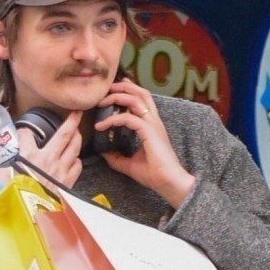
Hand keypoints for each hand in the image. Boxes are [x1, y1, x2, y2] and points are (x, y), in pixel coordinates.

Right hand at [16, 109, 82, 188]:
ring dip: (77, 137)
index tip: (23, 134)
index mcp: (30, 156)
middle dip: (71, 121)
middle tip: (77, 112)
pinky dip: (77, 160)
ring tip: (77, 131)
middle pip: (63, 134)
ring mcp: (61, 169)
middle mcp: (48, 159)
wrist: (32, 212)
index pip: (27, 135)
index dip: (24, 132)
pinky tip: (74, 159)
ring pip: (74, 147)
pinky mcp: (68, 181)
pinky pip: (77, 166)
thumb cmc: (16, 194)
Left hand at [94, 79, 194, 208]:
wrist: (168, 183)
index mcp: (151, 126)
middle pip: (140, 93)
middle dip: (122, 87)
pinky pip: (128, 118)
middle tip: (106, 90)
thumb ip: (117, 157)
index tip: (111, 93)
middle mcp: (153, 121)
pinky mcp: (149, 132)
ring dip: (117, 96)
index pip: (141, 100)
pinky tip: (102, 125)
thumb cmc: (155, 174)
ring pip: (136, 99)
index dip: (127, 93)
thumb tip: (103, 152)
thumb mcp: (129, 164)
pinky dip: (113, 119)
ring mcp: (153, 125)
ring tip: (102, 101)